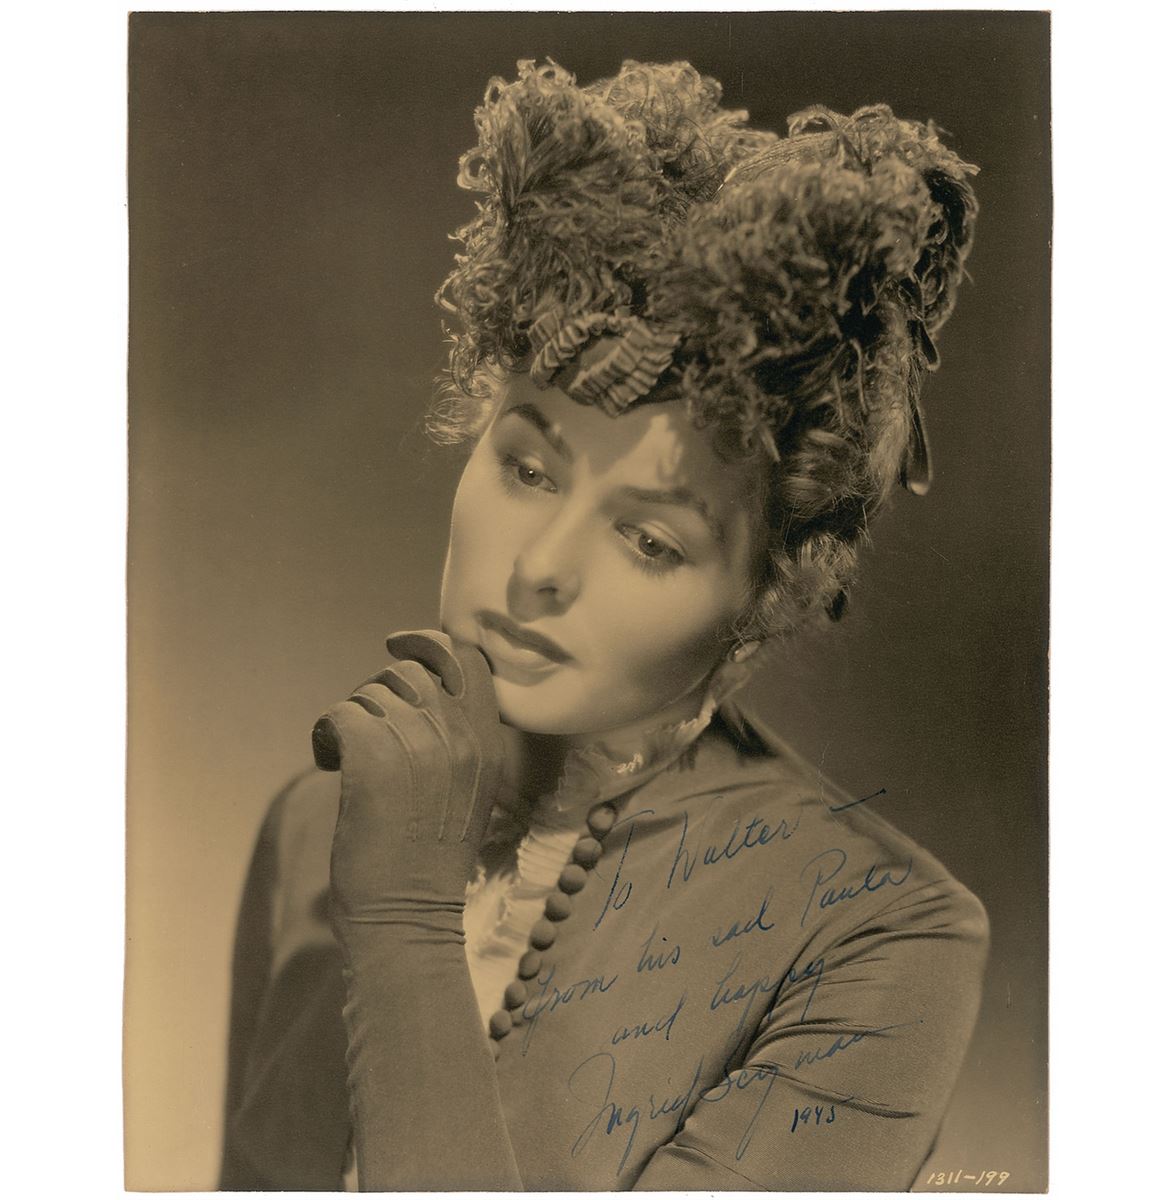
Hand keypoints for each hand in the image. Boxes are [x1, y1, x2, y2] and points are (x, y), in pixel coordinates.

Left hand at [311, 630, 504, 925]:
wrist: (407, 918)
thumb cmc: (429, 860)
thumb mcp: (466, 790)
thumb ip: (454, 736)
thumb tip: (411, 685)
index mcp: (486, 740)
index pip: (466, 656)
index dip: (429, 642)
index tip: (397, 646)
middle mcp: (457, 735)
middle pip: (407, 671)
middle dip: (379, 696)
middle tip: (369, 738)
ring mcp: (417, 745)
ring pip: (368, 694)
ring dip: (351, 722)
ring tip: (352, 764)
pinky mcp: (372, 760)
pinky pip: (338, 715)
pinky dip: (325, 736)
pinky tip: (330, 764)